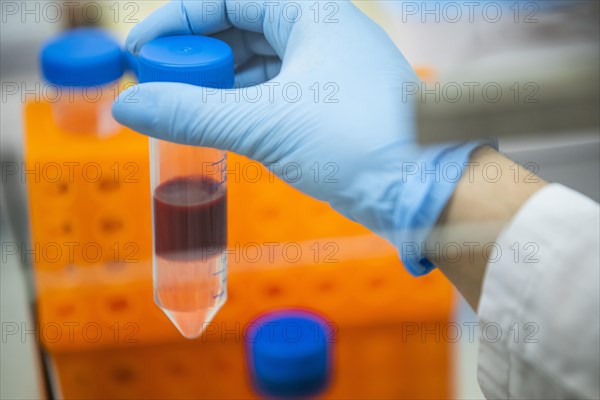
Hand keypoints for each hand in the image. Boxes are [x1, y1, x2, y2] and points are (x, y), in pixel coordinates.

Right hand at [113, 0, 487, 275]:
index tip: (141, 50)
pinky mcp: (324, 106)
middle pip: (238, 28)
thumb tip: (128, 106)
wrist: (419, 191)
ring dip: (215, 84)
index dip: (178, 18)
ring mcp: (324, 70)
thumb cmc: (357, 141)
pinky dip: (238, 106)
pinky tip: (215, 123)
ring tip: (179, 108)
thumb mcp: (266, 124)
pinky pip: (269, 94)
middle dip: (195, 55)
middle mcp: (319, 33)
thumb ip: (192, 113)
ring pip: (253, 65)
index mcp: (311, 12)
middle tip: (158, 84)